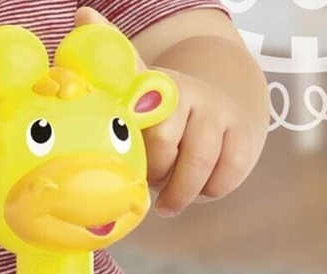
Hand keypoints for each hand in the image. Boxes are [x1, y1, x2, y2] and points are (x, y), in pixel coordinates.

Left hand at [74, 7, 265, 217]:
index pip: (136, 85)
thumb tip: (83, 12)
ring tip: (167, 202)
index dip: (128, 98)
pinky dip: (207, 192)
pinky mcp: (243, 139)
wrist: (227, 109)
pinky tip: (197, 191)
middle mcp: (188, 94)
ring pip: (197, 163)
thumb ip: (111, 70)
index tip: (121, 104)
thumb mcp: (137, 91)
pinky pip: (223, 177)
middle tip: (148, 181)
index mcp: (153, 85)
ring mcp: (219, 115)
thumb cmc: (167, 113)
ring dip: (179, 191)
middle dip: (152, 171)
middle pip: (162, 142)